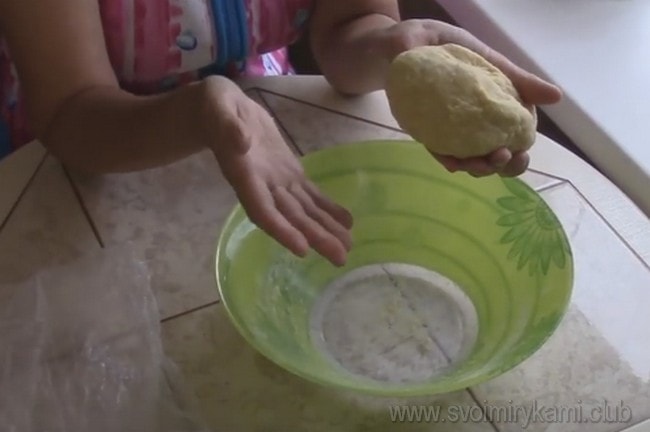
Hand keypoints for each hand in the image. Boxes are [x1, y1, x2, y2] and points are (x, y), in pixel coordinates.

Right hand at [198, 77, 352, 265]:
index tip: (302, 249)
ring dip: (325, 229)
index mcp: (243, 175)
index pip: (262, 210)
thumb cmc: (214, 108)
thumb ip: (229, 127)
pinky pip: (309, 195)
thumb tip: (241, 141)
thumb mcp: (218, 109)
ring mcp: (276, 181)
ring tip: (348, 247)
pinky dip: (327, 209)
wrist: (220, 109)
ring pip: (303, 211)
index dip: (281, 230)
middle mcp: (261, 186)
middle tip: (340, 258)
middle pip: (290, 217)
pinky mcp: (288, 172)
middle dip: (314, 238)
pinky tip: (346, 222)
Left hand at [380, 19, 562, 176]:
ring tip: (478, 165)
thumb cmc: (426, 38)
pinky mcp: (429, 131)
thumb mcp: (463, 43)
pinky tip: (453, 165)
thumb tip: (555, 95)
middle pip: (500, 141)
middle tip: (503, 158)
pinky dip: (449, 160)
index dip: (524, 135)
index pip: (518, 115)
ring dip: (479, 165)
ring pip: (473, 152)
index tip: (523, 147)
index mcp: (492, 87)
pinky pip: (442, 150)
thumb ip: (503, 67)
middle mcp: (475, 109)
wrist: (384, 47)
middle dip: (506, 159)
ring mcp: (452, 123)